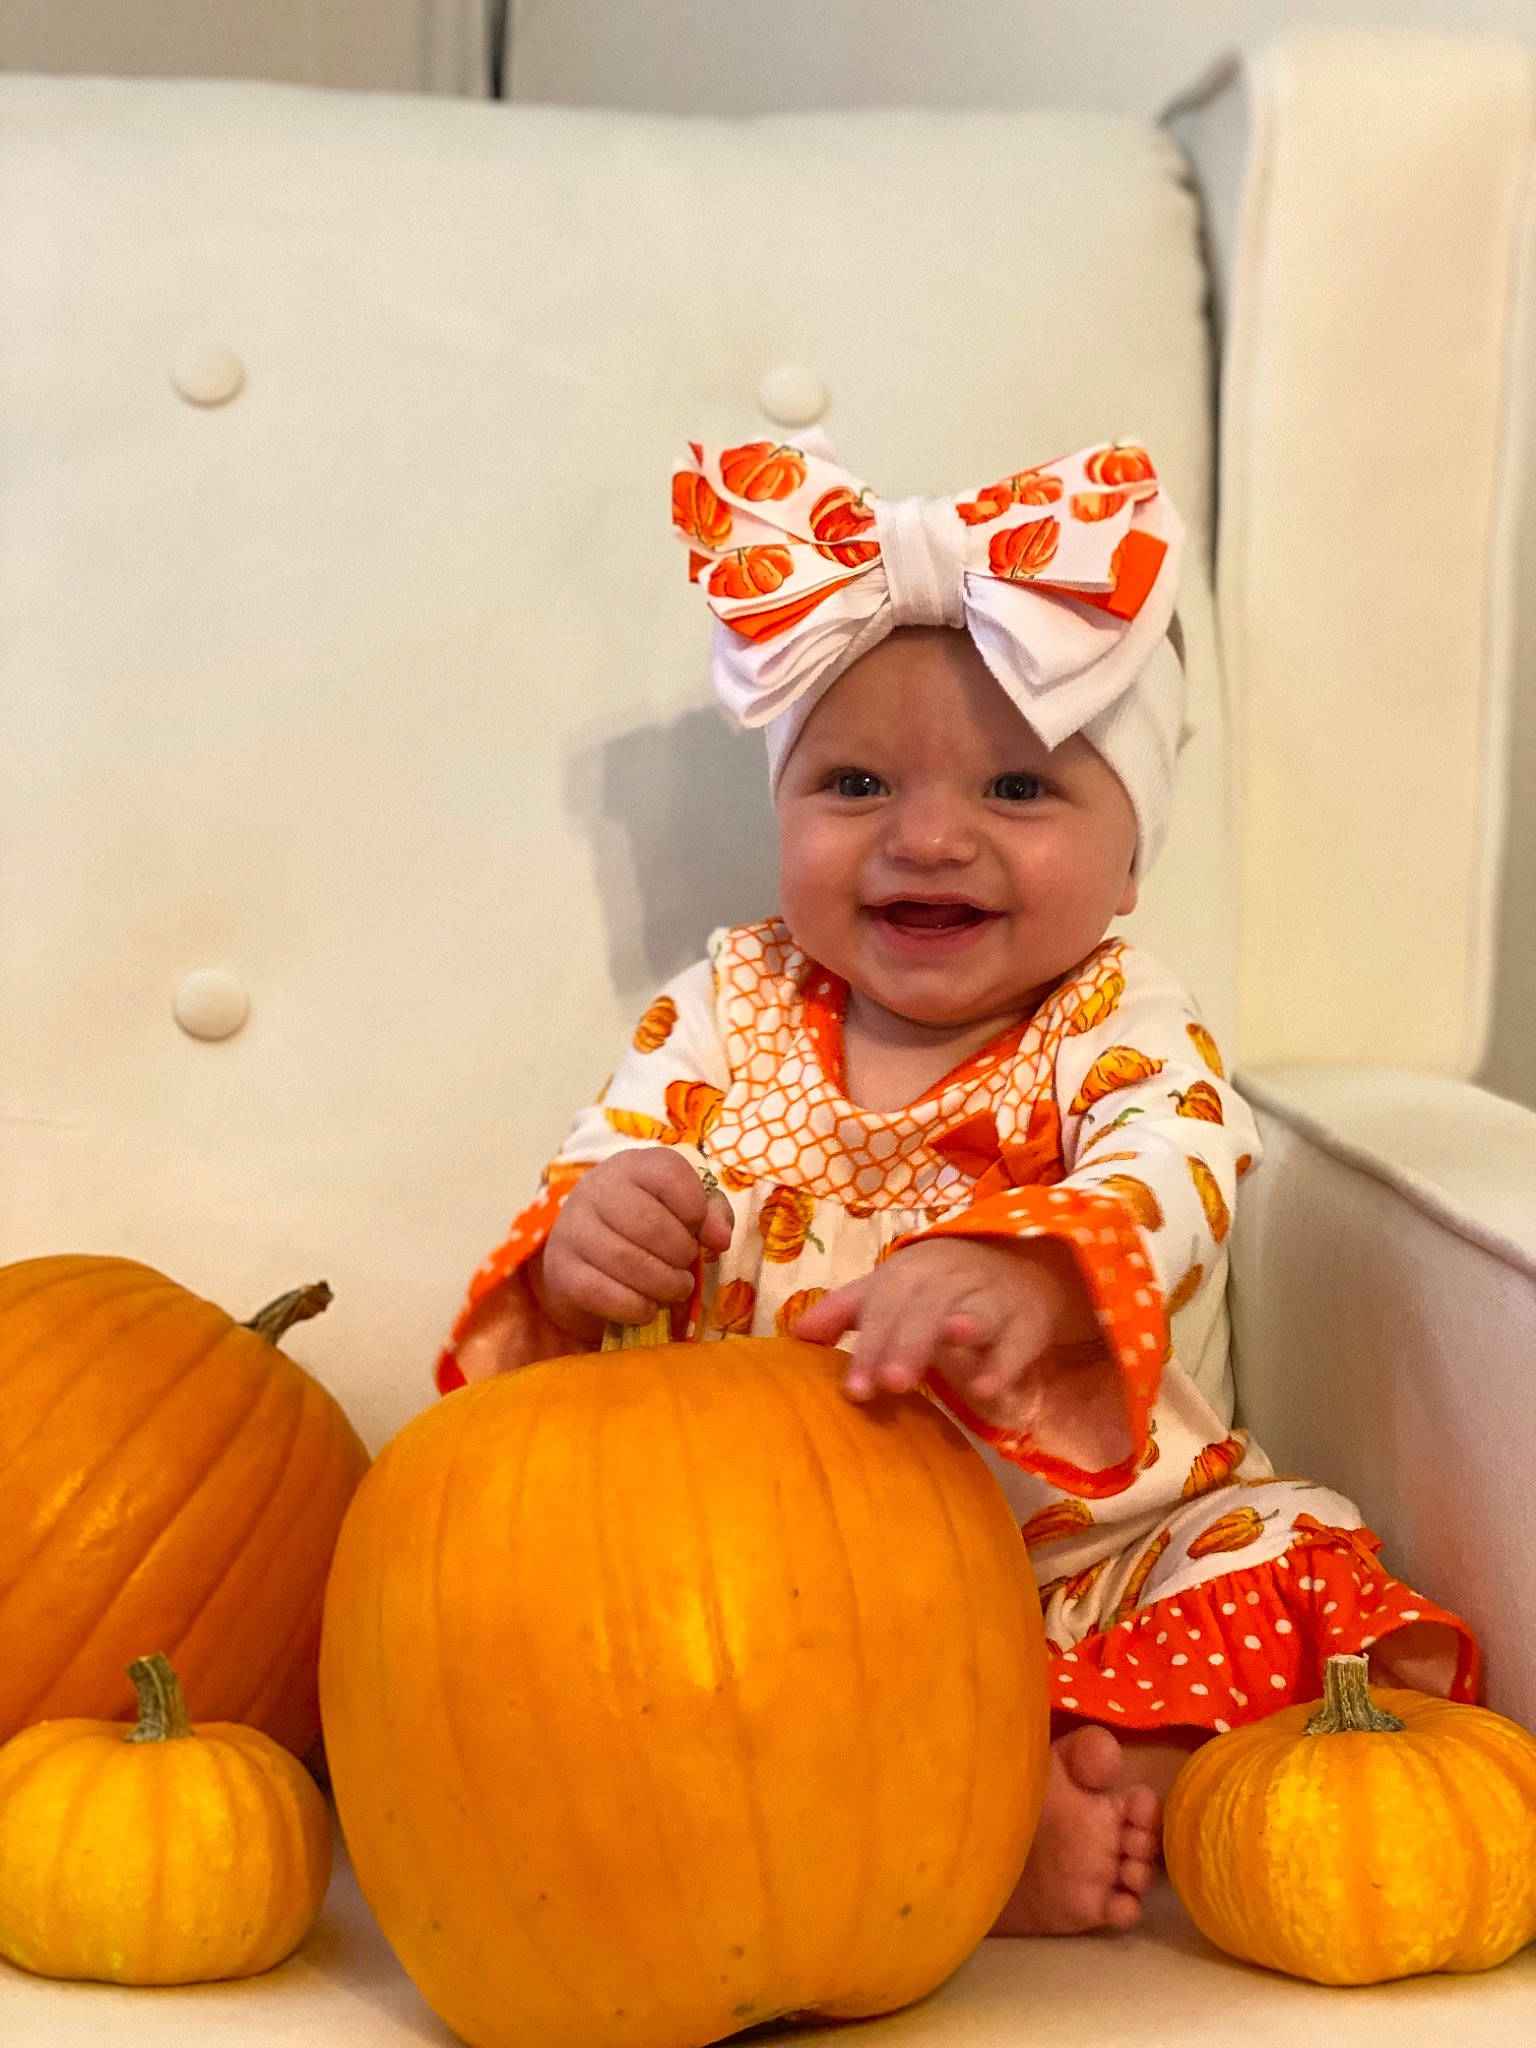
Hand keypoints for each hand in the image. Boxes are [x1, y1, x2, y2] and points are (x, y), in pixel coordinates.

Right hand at [534, 1149, 733, 1341]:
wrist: (585, 1251)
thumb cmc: (646, 1224)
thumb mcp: (682, 1207)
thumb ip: (711, 1213)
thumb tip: (719, 1239)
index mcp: (633, 1166)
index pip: (671, 1175)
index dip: (696, 1210)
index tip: (700, 1233)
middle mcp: (597, 1189)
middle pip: (650, 1224)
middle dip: (681, 1254)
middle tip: (686, 1267)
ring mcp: (574, 1229)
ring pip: (626, 1261)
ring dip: (664, 1285)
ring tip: (675, 1289)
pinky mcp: (561, 1270)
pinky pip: (602, 1293)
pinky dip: (635, 1307)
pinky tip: (646, 1307)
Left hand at [793, 1235, 1129, 1469]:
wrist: (1016, 1265)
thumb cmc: (936, 1287)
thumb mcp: (889, 1290)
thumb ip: (845, 1311)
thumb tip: (796, 1334)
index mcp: (908, 1274)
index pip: (884, 1307)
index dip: (870, 1345)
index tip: (855, 1390)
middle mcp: (948, 1282)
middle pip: (925, 1310)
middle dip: (905, 1345)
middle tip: (888, 1385)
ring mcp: (990, 1300)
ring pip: (972, 1316)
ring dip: (956, 1335)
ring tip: (938, 1357)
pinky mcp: (1025, 1324)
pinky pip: (1016, 1342)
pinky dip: (1003, 1363)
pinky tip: (986, 1387)